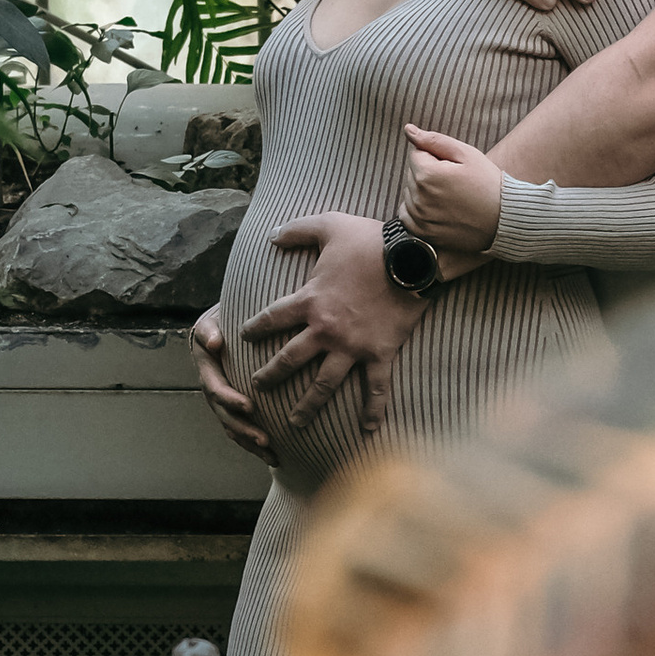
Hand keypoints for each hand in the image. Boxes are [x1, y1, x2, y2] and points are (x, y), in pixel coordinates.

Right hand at [190, 306, 272, 462]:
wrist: (226, 327)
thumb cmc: (221, 321)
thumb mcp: (210, 320)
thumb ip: (208, 330)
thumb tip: (213, 342)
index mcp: (207, 370)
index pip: (216, 389)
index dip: (230, 400)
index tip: (249, 406)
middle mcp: (213, 389)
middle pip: (226, 416)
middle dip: (245, 429)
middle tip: (265, 439)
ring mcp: (224, 402)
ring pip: (235, 428)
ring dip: (251, 443)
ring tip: (272, 453)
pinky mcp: (236, 409)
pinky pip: (243, 429)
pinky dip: (256, 445)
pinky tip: (275, 456)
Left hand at [238, 212, 424, 433]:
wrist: (411, 257)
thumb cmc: (370, 240)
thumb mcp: (328, 225)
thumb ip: (297, 229)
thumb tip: (272, 235)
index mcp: (310, 300)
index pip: (272, 319)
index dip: (255, 328)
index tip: (244, 336)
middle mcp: (325, 330)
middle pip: (289, 359)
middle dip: (270, 375)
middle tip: (257, 386)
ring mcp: (352, 347)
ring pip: (323, 383)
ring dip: (307, 405)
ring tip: (295, 422)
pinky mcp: (379, 354)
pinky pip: (374, 388)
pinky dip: (372, 410)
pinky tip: (367, 430)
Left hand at [402, 123, 504, 255]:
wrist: (504, 220)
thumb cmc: (488, 183)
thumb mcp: (466, 154)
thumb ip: (434, 140)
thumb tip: (408, 129)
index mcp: (427, 174)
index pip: (416, 154)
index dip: (436, 157)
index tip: (454, 168)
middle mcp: (418, 197)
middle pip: (412, 174)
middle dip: (429, 174)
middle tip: (456, 183)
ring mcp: (419, 218)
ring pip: (410, 193)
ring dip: (424, 192)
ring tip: (451, 198)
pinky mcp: (422, 233)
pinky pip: (408, 215)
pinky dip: (419, 210)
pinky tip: (440, 210)